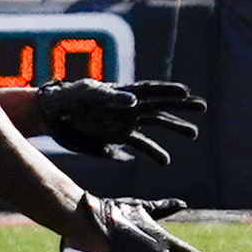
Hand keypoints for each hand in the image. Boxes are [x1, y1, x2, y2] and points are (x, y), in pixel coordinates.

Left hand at [30, 78, 206, 163]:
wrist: (49, 113)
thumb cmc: (65, 98)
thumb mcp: (85, 94)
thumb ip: (108, 97)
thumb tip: (134, 101)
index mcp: (120, 94)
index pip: (149, 92)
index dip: (169, 92)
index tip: (188, 93)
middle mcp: (125, 108)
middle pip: (158, 107)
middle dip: (180, 108)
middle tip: (202, 107)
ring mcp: (121, 123)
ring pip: (153, 127)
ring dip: (172, 129)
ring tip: (192, 134)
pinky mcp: (113, 138)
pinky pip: (136, 145)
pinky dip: (149, 151)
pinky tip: (162, 160)